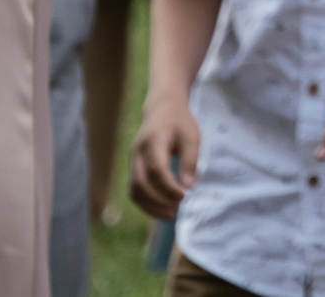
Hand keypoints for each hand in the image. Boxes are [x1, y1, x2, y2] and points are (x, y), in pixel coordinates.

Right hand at [128, 97, 200, 219]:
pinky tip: (161, 208)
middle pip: (140, 182)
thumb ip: (190, 161)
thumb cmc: (179, 123)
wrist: (162, 109)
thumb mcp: (191, 136)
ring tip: (170, 214)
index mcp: (153, 141)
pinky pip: (134, 190)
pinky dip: (146, 203)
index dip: (168, 186)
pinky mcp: (133, 168)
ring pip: (134, 189)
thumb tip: (188, 187)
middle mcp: (138, 152)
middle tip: (176, 208)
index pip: (156, 169)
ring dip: (150, 206)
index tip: (184, 196)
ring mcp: (132, 160)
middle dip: (157, 200)